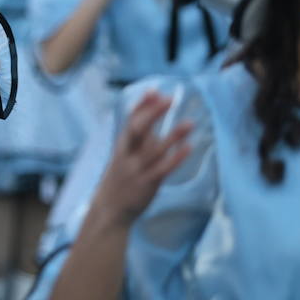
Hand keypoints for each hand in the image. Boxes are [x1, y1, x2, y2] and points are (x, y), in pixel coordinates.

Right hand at [91, 91, 192, 227]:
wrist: (110, 209)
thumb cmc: (120, 178)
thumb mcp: (124, 155)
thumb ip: (138, 139)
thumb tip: (152, 119)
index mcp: (122, 146)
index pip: (130, 120)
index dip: (142, 105)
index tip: (154, 90)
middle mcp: (127, 155)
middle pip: (138, 130)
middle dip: (152, 113)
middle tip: (169, 99)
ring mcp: (137, 169)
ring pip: (154, 149)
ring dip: (172, 135)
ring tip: (190, 122)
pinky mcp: (147, 184)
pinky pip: (163, 169)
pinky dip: (176, 158)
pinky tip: (189, 147)